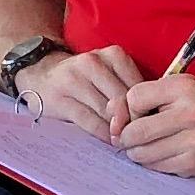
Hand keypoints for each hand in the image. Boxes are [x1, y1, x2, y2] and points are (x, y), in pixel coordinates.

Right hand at [22, 43, 142, 129]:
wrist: (41, 74)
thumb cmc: (85, 78)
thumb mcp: (109, 73)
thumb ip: (128, 88)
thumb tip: (153, 116)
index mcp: (112, 55)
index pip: (137, 87)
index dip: (145, 109)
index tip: (148, 124)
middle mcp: (92, 63)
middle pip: (122, 100)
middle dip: (131, 122)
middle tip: (138, 137)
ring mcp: (73, 80)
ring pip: (106, 111)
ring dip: (117, 130)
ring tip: (124, 140)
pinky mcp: (60, 99)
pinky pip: (89, 121)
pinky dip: (102, 133)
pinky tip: (108, 139)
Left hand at [110, 73, 194, 175]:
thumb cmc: (193, 108)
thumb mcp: (169, 91)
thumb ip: (136, 99)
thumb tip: (112, 120)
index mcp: (184, 87)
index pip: (134, 98)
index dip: (129, 108)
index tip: (139, 112)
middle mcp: (192, 113)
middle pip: (135, 130)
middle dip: (126, 136)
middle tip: (130, 136)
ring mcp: (194, 140)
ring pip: (141, 152)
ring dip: (135, 151)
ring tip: (146, 144)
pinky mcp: (192, 162)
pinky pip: (155, 166)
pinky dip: (151, 162)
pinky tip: (161, 153)